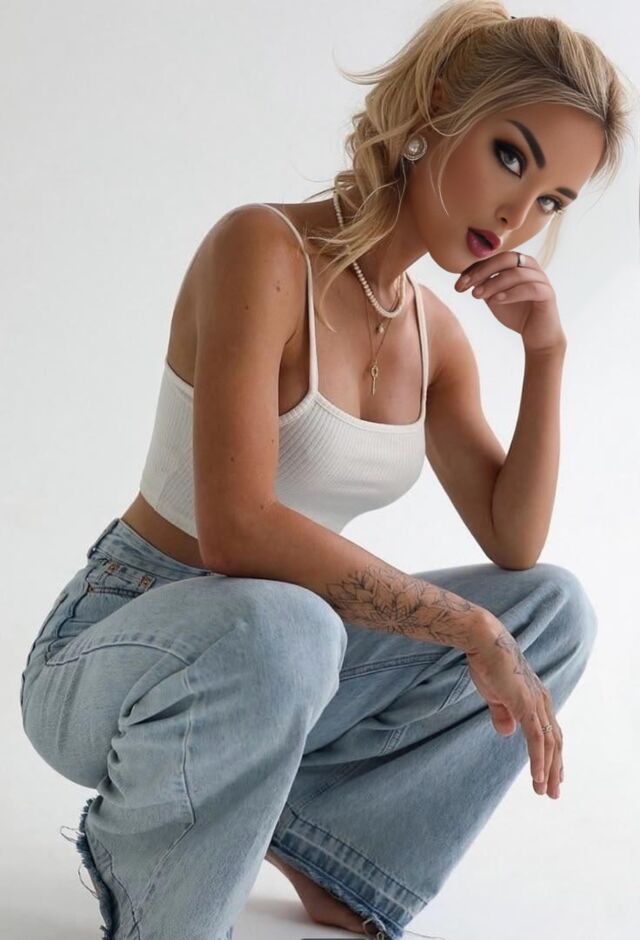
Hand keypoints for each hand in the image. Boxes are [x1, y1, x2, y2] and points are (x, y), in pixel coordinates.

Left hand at [455, 251, 566, 353]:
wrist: (536, 337)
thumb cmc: (515, 314)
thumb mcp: (494, 297)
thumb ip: (483, 285)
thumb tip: (464, 277)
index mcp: (518, 264)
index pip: (494, 259)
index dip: (475, 269)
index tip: (458, 285)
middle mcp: (531, 267)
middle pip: (506, 259)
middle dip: (483, 271)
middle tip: (466, 286)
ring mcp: (542, 280)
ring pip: (517, 273)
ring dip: (494, 283)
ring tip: (477, 296)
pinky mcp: (548, 295)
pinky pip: (530, 288)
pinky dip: (511, 293)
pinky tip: (495, 301)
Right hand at [465, 618, 563, 798]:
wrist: (484, 642)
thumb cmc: (488, 663)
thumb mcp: (495, 695)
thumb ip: (502, 714)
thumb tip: (508, 733)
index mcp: (536, 699)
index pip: (550, 732)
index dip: (552, 755)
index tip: (552, 775)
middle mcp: (542, 702)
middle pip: (555, 742)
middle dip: (555, 768)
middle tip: (553, 792)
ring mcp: (536, 703)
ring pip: (549, 744)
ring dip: (549, 769)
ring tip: (545, 791)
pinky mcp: (526, 705)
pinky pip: (537, 738)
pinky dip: (539, 759)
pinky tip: (538, 777)